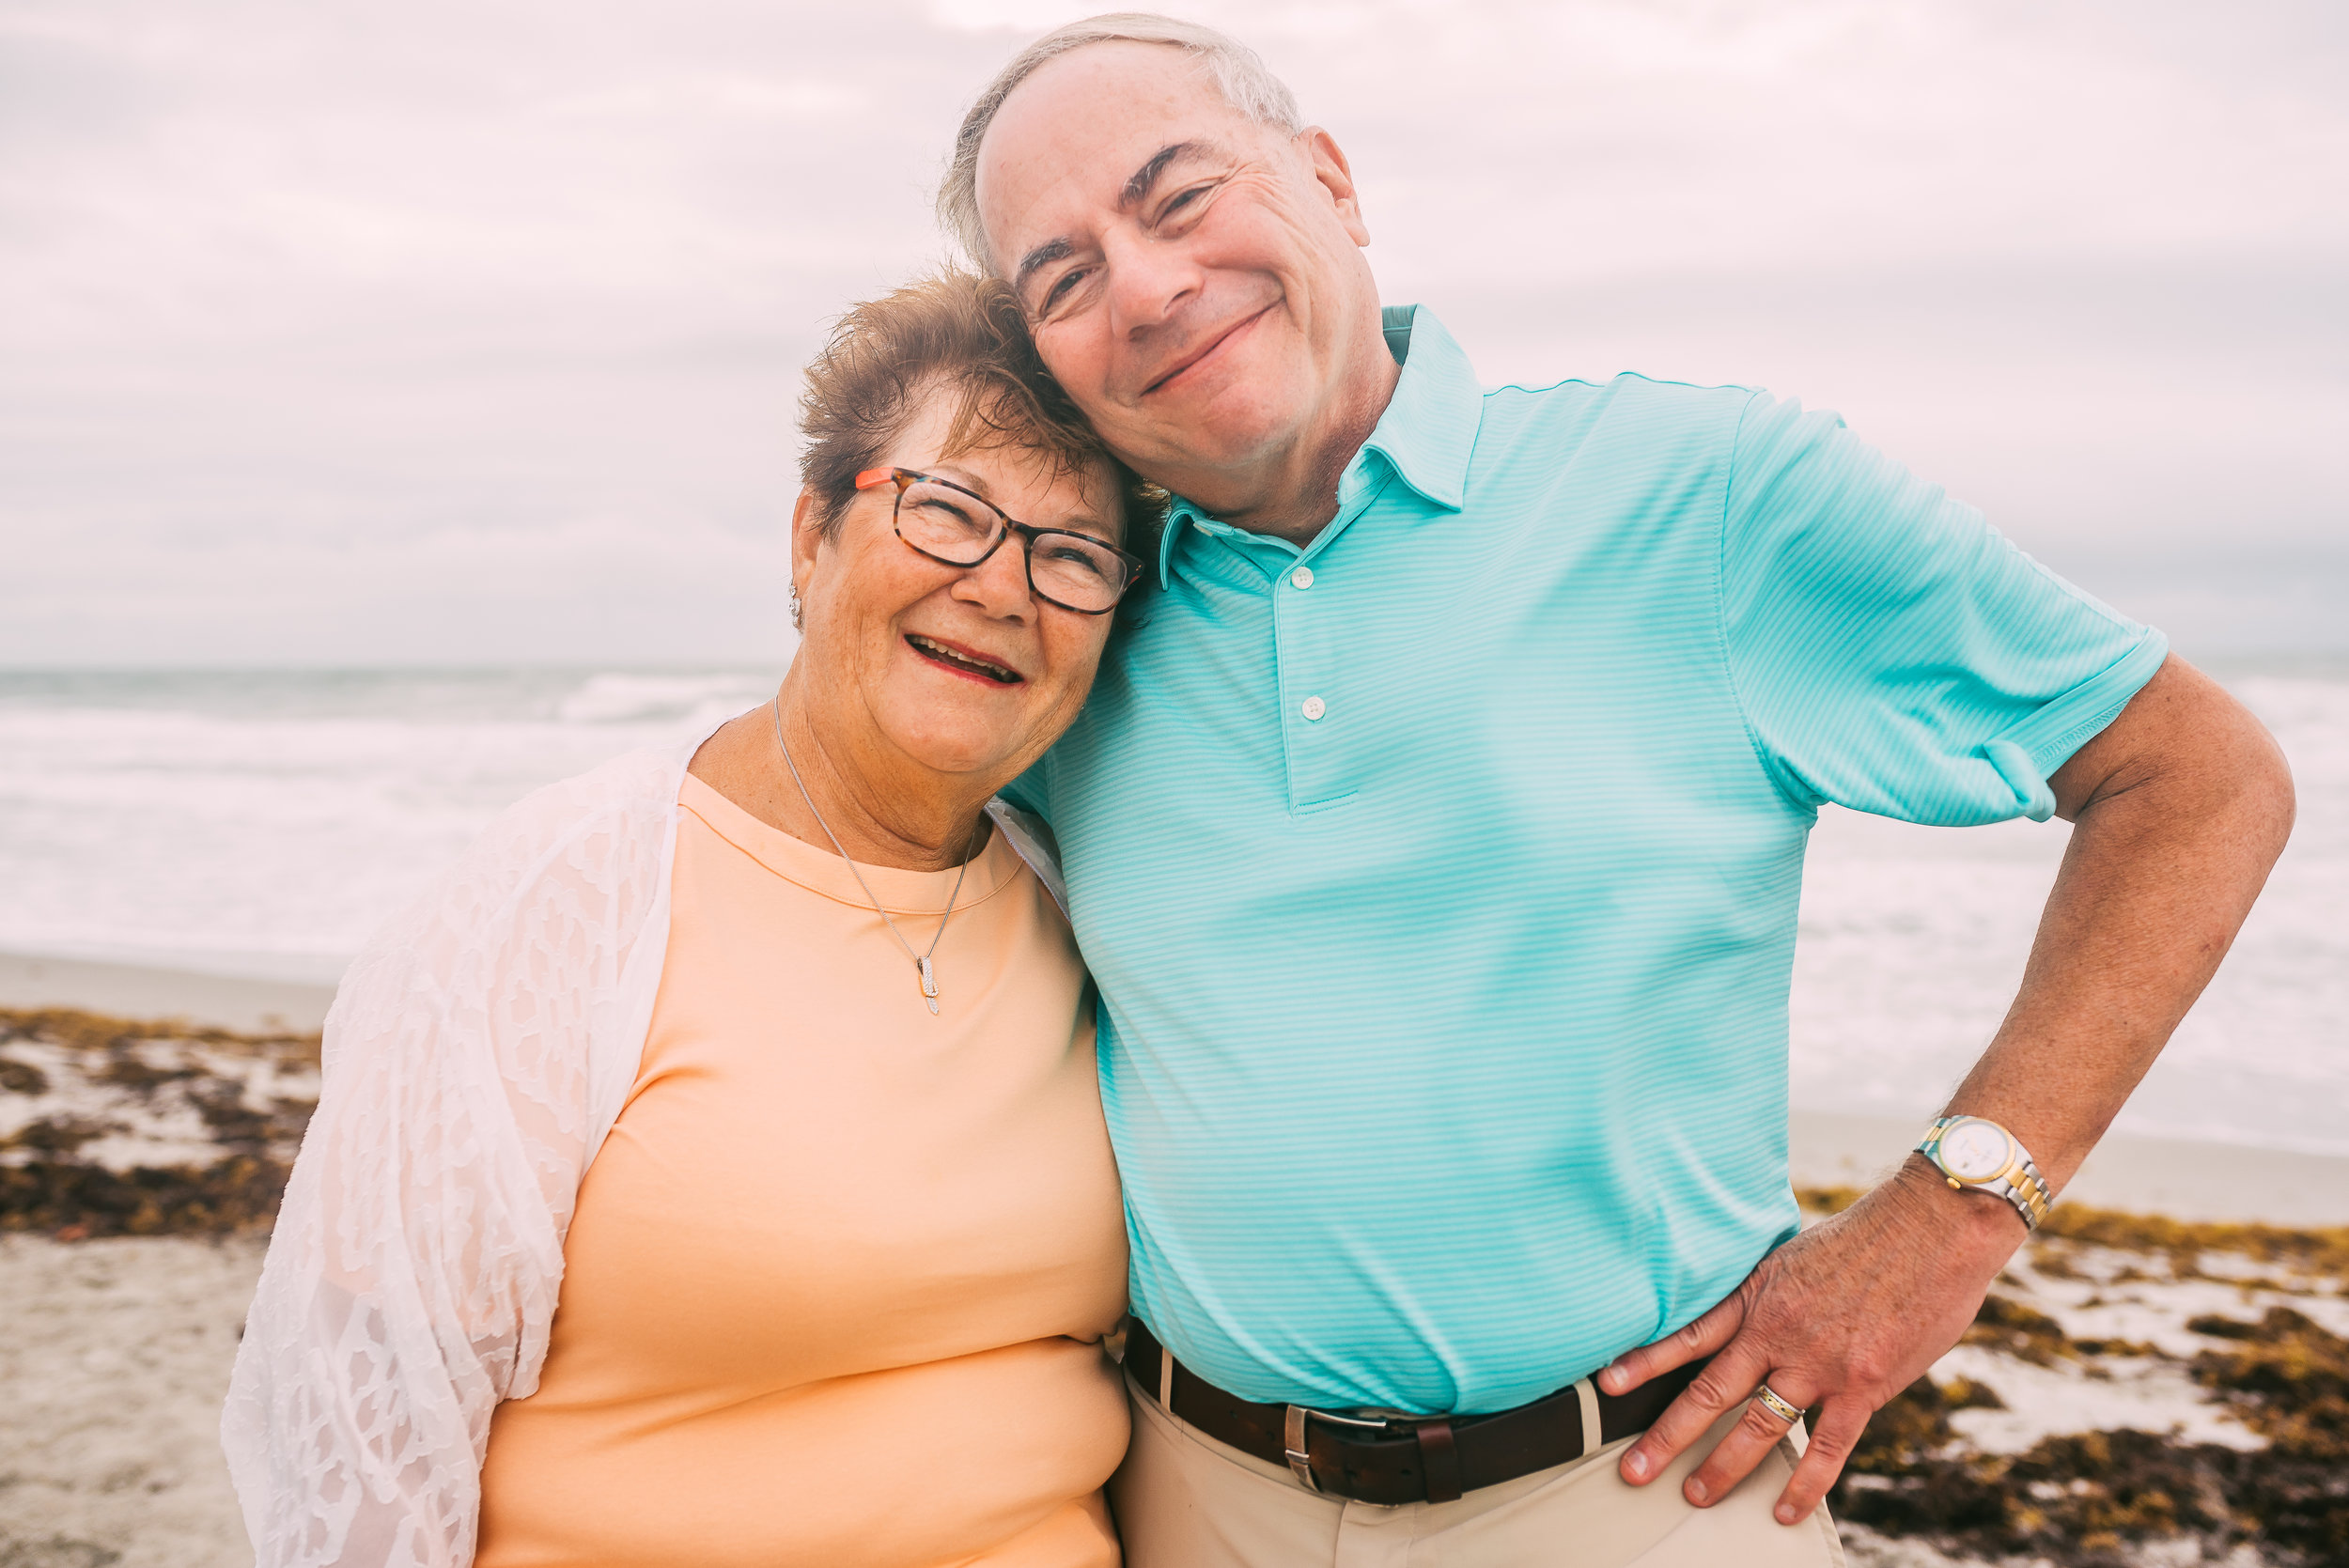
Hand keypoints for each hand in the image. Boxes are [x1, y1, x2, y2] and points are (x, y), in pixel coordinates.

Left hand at [1597, 1161, 2024, 1523]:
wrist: (1932, 1226)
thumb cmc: (1869, 1233)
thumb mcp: (1797, 1252)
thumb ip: (1771, 1292)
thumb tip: (1753, 1315)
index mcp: (1758, 1295)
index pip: (1689, 1335)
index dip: (1646, 1362)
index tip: (1607, 1385)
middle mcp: (1778, 1332)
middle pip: (1709, 1392)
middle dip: (1666, 1436)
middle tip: (1632, 1470)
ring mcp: (1819, 1363)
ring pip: (1758, 1426)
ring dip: (1722, 1467)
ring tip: (1694, 1495)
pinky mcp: (1864, 1386)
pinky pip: (1826, 1447)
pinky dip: (1804, 1484)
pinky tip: (1782, 1511)